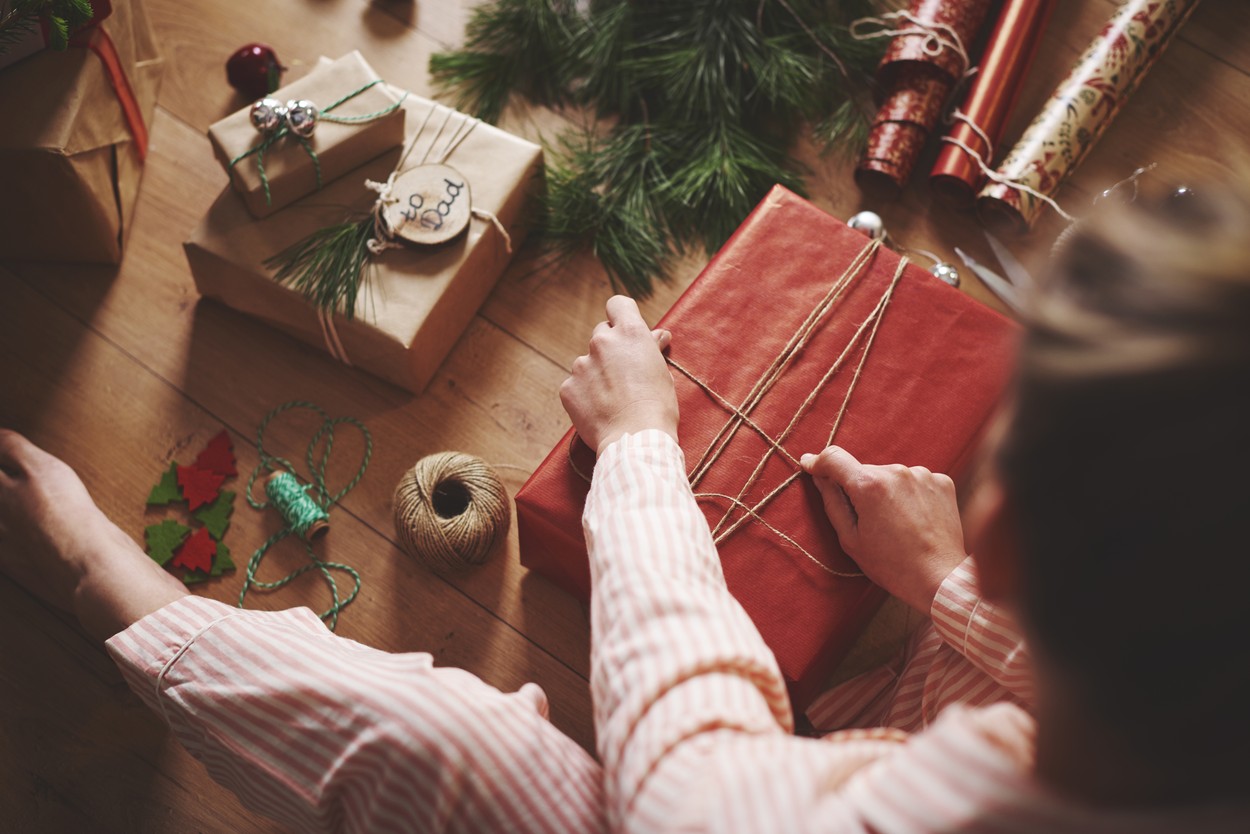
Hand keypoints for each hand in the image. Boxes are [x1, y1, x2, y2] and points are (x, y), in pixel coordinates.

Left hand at [560, 296, 677, 455]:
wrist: (635, 440)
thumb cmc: (657, 408)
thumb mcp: (662, 373)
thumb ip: (652, 349)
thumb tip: (659, 335)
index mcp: (630, 333)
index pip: (617, 304)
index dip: (621, 316)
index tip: (625, 329)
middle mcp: (602, 342)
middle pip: (601, 333)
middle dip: (610, 348)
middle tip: (623, 373)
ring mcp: (581, 364)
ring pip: (587, 362)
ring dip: (596, 374)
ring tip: (612, 399)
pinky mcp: (568, 387)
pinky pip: (575, 384)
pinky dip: (584, 394)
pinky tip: (598, 410)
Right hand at [800, 445, 966, 613]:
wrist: (939, 577)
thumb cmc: (891, 564)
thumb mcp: (851, 539)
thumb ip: (832, 502)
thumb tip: (820, 477)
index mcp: (869, 485)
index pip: (834, 459)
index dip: (818, 461)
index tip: (809, 464)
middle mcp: (896, 471)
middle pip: (864, 471)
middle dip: (860, 489)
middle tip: (868, 520)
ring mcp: (922, 474)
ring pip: (890, 477)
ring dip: (886, 492)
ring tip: (897, 523)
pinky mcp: (941, 481)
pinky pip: (914, 481)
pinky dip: (909, 495)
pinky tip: (914, 518)